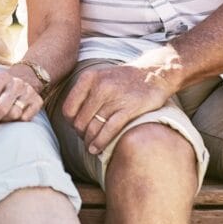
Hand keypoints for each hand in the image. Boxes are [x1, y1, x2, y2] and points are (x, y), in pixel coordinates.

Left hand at [0, 68, 43, 132]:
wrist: (25, 78)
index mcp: (0, 77)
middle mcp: (16, 83)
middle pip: (0, 109)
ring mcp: (28, 91)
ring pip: (14, 114)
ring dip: (2, 121)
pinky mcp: (38, 101)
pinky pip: (25, 118)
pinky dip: (16, 121)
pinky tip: (11, 118)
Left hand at [60, 63, 176, 154]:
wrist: (154, 74)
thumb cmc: (123, 79)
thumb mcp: (100, 77)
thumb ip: (85, 93)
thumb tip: (71, 119)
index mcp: (89, 78)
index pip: (68, 108)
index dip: (70, 123)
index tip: (77, 128)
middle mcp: (99, 86)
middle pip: (80, 121)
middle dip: (81, 134)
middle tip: (86, 139)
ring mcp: (115, 97)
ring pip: (93, 128)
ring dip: (90, 142)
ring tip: (91, 148)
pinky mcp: (129, 108)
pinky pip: (109, 130)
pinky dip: (101, 142)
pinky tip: (97, 149)